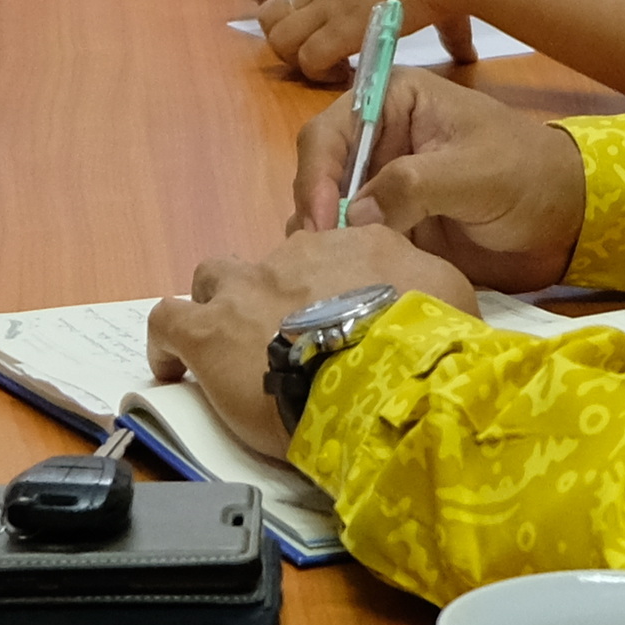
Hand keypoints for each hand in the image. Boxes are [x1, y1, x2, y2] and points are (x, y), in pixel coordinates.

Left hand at [142, 225, 475, 462]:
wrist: (378, 379)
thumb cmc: (423, 345)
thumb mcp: (457, 304)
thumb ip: (441, 292)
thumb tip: (442, 307)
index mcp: (359, 245)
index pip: (337, 251)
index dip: (334, 286)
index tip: (341, 319)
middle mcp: (297, 253)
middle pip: (275, 263)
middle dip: (277, 295)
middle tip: (292, 343)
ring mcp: (247, 287)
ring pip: (215, 277)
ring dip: (221, 306)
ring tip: (230, 347)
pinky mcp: (208, 330)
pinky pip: (168, 320)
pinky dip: (167, 341)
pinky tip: (173, 367)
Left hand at [257, 0, 476, 80]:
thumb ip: (425, 4)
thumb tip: (466, 54)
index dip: (298, 21)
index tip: (325, 39)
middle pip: (269, 15)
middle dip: (285, 43)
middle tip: (319, 59)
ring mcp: (326, 4)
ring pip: (278, 39)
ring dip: (299, 62)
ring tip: (331, 71)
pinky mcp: (338, 28)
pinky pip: (307, 59)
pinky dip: (320, 74)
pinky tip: (347, 76)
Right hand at [287, 69, 588, 284]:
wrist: (565, 218)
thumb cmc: (526, 175)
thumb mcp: (474, 173)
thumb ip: (414, 186)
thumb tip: (357, 215)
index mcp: (393, 99)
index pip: (329, 131)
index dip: (317, 176)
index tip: (322, 222)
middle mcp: (376, 137)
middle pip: (319, 171)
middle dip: (314, 211)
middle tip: (319, 256)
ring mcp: (380, 182)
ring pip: (328, 208)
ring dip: (323, 239)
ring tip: (327, 271)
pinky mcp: (389, 222)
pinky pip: (350, 238)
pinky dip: (342, 257)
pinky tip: (345, 279)